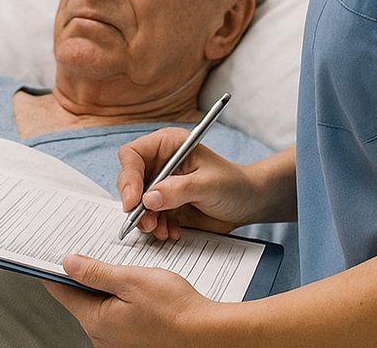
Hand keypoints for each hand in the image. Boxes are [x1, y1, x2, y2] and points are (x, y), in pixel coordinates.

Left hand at [45, 255, 216, 347]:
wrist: (206, 333)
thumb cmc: (175, 309)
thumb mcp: (131, 279)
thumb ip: (96, 272)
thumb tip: (68, 264)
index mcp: (96, 320)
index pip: (62, 291)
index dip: (57, 269)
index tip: (54, 254)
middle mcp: (102, 338)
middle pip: (82, 299)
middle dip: (89, 277)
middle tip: (103, 256)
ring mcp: (117, 344)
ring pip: (101, 307)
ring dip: (109, 289)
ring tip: (129, 275)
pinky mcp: (132, 344)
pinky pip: (117, 318)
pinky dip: (122, 303)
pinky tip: (140, 294)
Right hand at [117, 129, 259, 240]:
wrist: (248, 203)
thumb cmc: (233, 184)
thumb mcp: (208, 184)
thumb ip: (178, 190)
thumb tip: (149, 199)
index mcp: (168, 145)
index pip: (132, 155)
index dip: (128, 177)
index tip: (133, 201)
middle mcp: (160, 163)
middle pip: (130, 181)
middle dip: (136, 205)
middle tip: (147, 222)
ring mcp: (161, 186)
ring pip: (137, 204)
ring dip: (146, 220)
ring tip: (162, 231)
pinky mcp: (166, 205)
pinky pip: (150, 218)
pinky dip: (157, 228)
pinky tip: (172, 232)